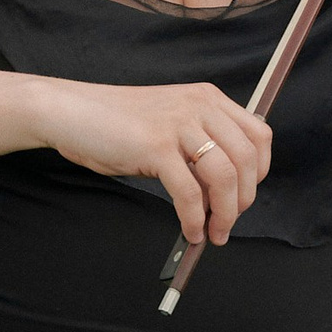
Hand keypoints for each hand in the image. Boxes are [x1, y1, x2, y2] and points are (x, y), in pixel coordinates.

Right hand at [34, 77, 270, 242]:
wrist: (72, 112)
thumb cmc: (117, 124)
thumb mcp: (169, 124)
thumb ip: (199, 145)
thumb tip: (224, 193)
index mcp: (207, 98)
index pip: (259, 134)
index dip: (260, 171)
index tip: (245, 195)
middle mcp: (199, 106)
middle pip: (247, 159)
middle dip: (243, 200)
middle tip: (228, 223)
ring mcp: (178, 124)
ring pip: (224, 176)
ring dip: (224, 214)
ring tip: (213, 233)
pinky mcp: (155, 146)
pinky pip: (189, 192)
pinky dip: (194, 218)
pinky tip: (190, 231)